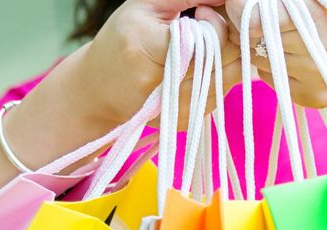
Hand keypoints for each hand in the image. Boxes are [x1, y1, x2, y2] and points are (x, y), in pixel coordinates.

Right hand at [79, 0, 241, 128]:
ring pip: (226, 79)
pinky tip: (204, 65)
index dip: (214, 22)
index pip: (205, 39)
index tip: (202, 12)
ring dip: (229, 59)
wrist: (98, 90)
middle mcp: (160, 86)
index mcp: (145, 49)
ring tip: (209, 44)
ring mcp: (175, 109)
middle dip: (227, 39)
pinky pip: (220, 95)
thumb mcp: (146, 5)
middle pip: (220, 60)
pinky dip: (220, 77)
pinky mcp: (185, 121)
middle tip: (211, 26)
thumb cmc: (122, 39)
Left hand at [225, 0, 326, 114]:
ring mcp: (313, 75)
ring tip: (288, 39)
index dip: (240, 10)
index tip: (240, 5)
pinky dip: (276, 69)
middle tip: (263, 21)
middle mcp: (312, 46)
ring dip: (263, 50)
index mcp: (311, 11)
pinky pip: (273, 81)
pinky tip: (297, 58)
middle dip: (251, 29)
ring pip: (259, 62)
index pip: (251, 17)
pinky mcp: (313, 97)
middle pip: (251, 40)